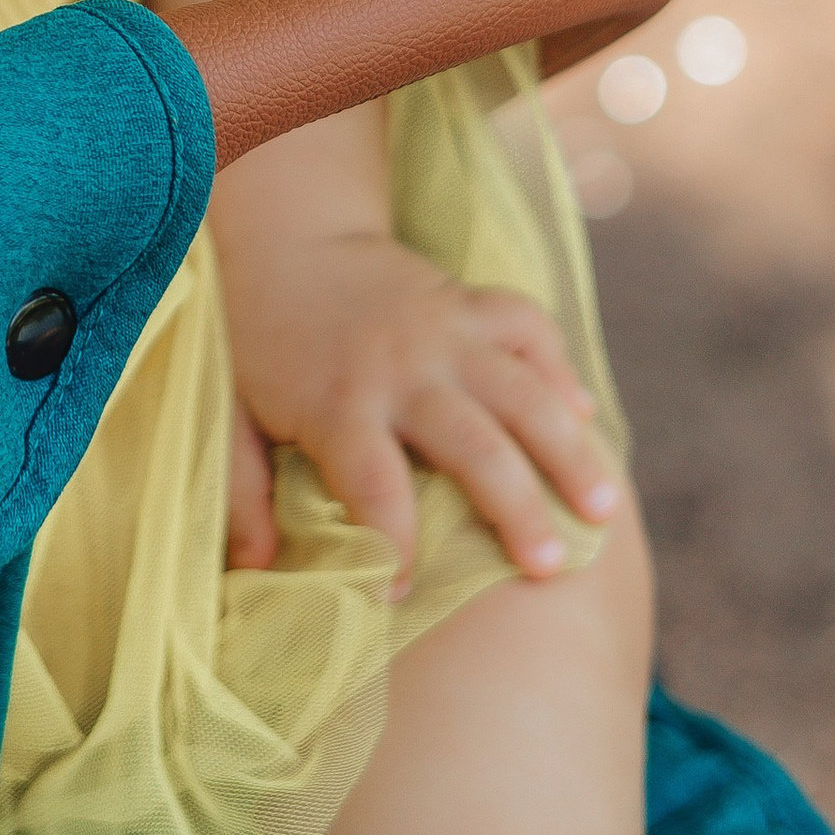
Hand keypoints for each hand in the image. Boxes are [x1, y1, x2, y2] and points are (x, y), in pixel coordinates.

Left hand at [218, 228, 621, 588]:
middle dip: (516, 508)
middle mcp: (402, 367)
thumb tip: (255, 568)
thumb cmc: (259, 346)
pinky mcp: (469, 300)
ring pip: (523, 390)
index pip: (374, 487)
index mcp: (338, 403)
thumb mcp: (231, 416)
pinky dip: (560, 370)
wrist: (288, 239)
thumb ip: (241, 492)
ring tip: (603, 511)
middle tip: (550, 567)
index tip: (397, 595)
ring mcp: (445, 328)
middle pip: (473, 444)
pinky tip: (583, 417)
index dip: (390, 544)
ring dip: (568, 450)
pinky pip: (529, 327)